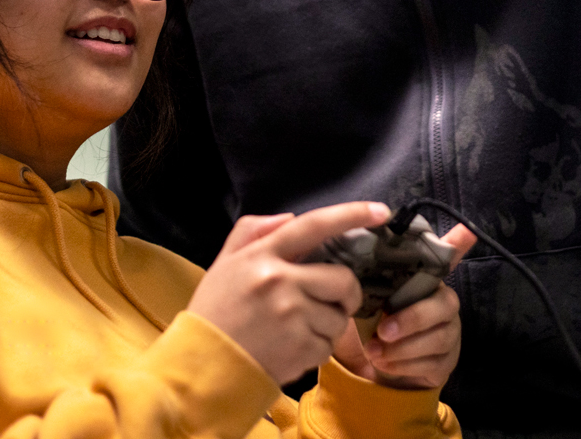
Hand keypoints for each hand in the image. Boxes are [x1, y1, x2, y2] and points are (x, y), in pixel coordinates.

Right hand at [187, 201, 388, 384]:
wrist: (199, 367)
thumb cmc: (214, 313)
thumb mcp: (224, 263)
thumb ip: (253, 231)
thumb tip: (291, 218)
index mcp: (262, 255)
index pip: (314, 225)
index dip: (352, 214)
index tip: (381, 212)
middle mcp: (280, 282)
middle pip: (342, 279)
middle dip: (346, 293)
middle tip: (335, 301)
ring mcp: (291, 317)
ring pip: (339, 317)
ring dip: (328, 324)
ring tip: (298, 329)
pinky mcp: (298, 349)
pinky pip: (328, 346)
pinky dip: (317, 349)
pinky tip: (292, 348)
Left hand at [331, 223, 476, 389]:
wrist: (370, 369)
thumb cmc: (368, 326)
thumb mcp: (363, 302)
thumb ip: (366, 282)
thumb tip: (354, 257)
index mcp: (424, 283)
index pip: (446, 259)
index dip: (458, 245)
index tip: (466, 231)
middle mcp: (444, 304)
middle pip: (446, 304)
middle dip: (413, 318)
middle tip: (382, 331)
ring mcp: (449, 334)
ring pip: (439, 337)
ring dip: (403, 348)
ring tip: (374, 352)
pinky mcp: (446, 362)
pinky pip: (433, 363)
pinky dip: (405, 365)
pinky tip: (384, 364)